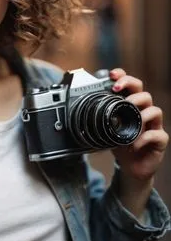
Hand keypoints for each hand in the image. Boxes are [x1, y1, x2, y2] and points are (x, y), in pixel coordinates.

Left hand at [110, 68, 168, 184]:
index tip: (112, 75)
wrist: (131, 166)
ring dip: (141, 112)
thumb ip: (100, 117)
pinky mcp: (160, 139)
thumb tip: (80, 108)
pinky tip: (135, 143)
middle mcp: (143, 111)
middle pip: (143, 92)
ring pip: (155, 110)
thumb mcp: (106, 129)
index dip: (123, 76)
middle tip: (117, 90)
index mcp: (130, 105)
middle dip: (131, 86)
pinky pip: (158, 134)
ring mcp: (153, 125)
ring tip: (129, 117)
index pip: (130, 85)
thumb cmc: (120, 143)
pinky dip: (146, 137)